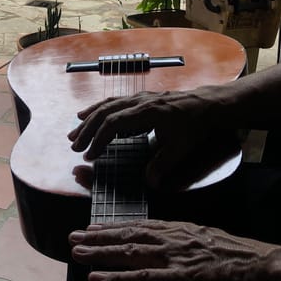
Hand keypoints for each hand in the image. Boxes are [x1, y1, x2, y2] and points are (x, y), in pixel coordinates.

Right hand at [68, 90, 216, 188]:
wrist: (206, 104)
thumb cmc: (194, 125)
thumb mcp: (181, 147)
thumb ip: (163, 165)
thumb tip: (149, 183)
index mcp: (146, 112)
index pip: (114, 123)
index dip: (99, 139)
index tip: (89, 156)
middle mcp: (139, 102)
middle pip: (105, 112)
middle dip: (87, 130)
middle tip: (74, 146)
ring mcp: (138, 98)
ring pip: (107, 105)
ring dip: (89, 119)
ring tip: (74, 132)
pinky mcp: (139, 98)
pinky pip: (113, 102)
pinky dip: (98, 109)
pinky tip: (88, 114)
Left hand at [69, 219, 280, 280]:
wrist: (270, 270)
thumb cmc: (243, 265)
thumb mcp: (207, 254)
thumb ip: (185, 258)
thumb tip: (169, 269)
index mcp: (180, 231)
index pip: (140, 225)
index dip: (114, 226)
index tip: (92, 226)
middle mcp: (173, 238)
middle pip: (128, 234)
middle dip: (98, 236)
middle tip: (73, 236)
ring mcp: (176, 257)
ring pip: (129, 252)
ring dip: (99, 253)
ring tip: (76, 252)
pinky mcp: (182, 278)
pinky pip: (143, 279)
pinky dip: (116, 279)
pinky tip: (96, 280)